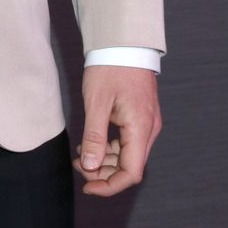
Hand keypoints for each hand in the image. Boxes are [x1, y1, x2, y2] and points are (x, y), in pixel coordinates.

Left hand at [73, 65, 160, 197]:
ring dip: (105, 160)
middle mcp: (149, 129)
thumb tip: (90, 167)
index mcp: (141, 128)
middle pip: (130, 166)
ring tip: (80, 155)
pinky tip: (90, 143)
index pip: (131, 173)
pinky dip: (109, 147)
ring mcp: (146, 123)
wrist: (122, 41)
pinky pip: (127, 141)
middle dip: (103, 173)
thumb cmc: (110, 67)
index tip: (87, 186)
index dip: (109, 185)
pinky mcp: (140, 116)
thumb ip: (94, 137)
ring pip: (128, 155)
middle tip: (78, 166)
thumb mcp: (97, 102)